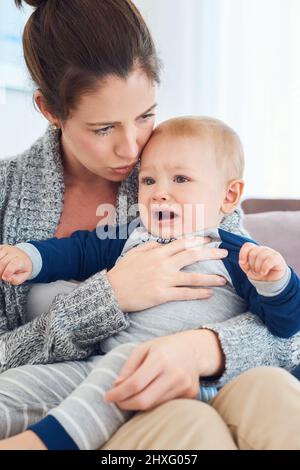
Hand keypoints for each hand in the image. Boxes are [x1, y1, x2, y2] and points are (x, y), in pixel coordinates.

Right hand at [0, 245, 32, 284]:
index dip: (7, 273)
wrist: (24, 256)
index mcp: (21, 260)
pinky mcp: (1, 247)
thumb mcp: (24, 276)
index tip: (4, 278)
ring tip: (1, 271)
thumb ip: (16, 280)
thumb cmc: (23, 267)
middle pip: (2, 263)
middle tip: (1, 277)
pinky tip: (0, 266)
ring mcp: (7, 249)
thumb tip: (7, 278)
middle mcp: (14, 253)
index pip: (12, 265)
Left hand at [104, 329, 223, 410]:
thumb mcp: (143, 348)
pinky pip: (165, 405)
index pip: (135, 383)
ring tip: (132, 396)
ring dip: (138, 404)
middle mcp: (175, 373)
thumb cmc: (164, 347)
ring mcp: (185, 386)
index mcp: (161, 358)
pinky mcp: (191, 395)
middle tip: (117, 401)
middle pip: (144, 400)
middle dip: (125, 404)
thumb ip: (129, 366)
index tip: (107, 397)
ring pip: (154, 406)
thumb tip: (117, 386)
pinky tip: (150, 394)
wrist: (194, 350)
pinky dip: (153, 403)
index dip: (118, 393)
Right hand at [107, 237, 227, 311]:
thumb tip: (160, 243)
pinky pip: (184, 293)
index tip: (211, 240)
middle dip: (211, 253)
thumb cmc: (122, 272)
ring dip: (210, 277)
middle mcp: (164, 264)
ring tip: (223, 279)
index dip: (198, 240)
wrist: (112, 291)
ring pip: (192, 277)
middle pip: (192, 256)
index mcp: (158, 252)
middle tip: (225, 253)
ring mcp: (164, 279)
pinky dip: (198, 293)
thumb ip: (149, 246)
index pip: (183, 243)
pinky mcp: (162, 294)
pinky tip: (209, 294)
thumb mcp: (134, 253)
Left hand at [239, 243, 286, 281]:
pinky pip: (270, 259)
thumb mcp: (248, 270)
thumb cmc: (259, 273)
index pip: (247, 245)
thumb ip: (244, 264)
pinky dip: (264, 268)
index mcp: (255, 250)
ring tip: (260, 273)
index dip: (243, 254)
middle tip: (255, 271)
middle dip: (252, 265)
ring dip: (258, 268)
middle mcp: (263, 249)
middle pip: (253, 253)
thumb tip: (243, 261)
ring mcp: (271, 253)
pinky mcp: (278, 258)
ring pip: (261, 256)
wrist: (272, 282)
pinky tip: (264, 272)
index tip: (243, 263)